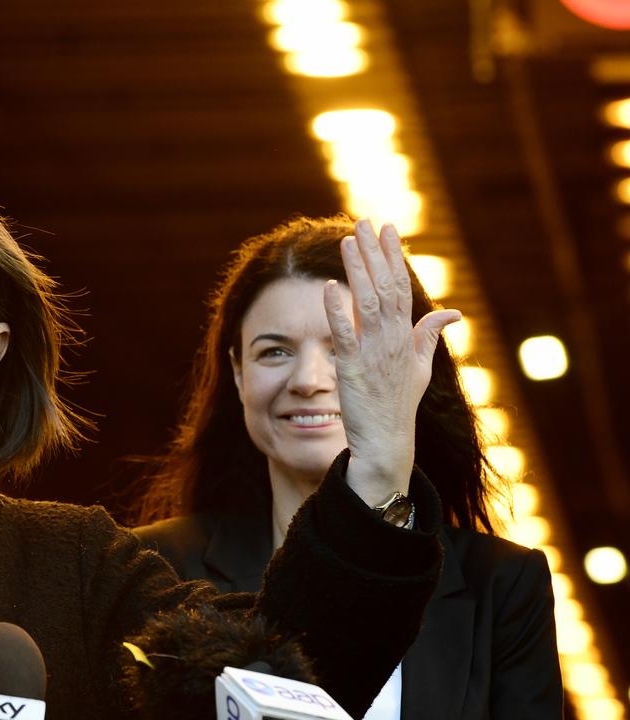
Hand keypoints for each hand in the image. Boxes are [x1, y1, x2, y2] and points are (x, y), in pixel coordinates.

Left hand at [324, 219, 460, 505]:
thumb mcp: (420, 367)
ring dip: (357, 271)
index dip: (393, 256)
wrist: (387, 443)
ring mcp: (374, 354)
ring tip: (347, 241)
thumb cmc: (398, 405)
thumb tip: (453, 313)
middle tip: (364, 222)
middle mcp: (393, 340)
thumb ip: (430, 336)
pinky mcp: (353, 369)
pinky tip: (329, 288)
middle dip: (375, 253)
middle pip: (385, 288)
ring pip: (367, 304)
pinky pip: (345, 336)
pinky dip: (337, 311)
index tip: (387, 228)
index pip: (401, 287)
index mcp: (406, 336)